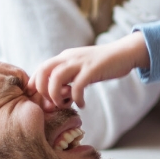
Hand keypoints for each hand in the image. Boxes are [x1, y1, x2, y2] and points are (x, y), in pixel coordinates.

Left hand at [31, 33, 150, 108]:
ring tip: (65, 105)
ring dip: (56, 95)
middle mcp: (69, 57)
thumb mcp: (81, 67)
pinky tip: (82, 104)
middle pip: (44, 71)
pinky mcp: (92, 69)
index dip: (36, 84)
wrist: (124, 53)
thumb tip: (56, 97)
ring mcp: (80, 62)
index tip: (40, 98)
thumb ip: (69, 78)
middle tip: (52, 104)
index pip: (41, 68)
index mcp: (64, 57)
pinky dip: (77, 99)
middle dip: (43, 90)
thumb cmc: (102, 65)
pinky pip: (77, 86)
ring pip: (56, 77)